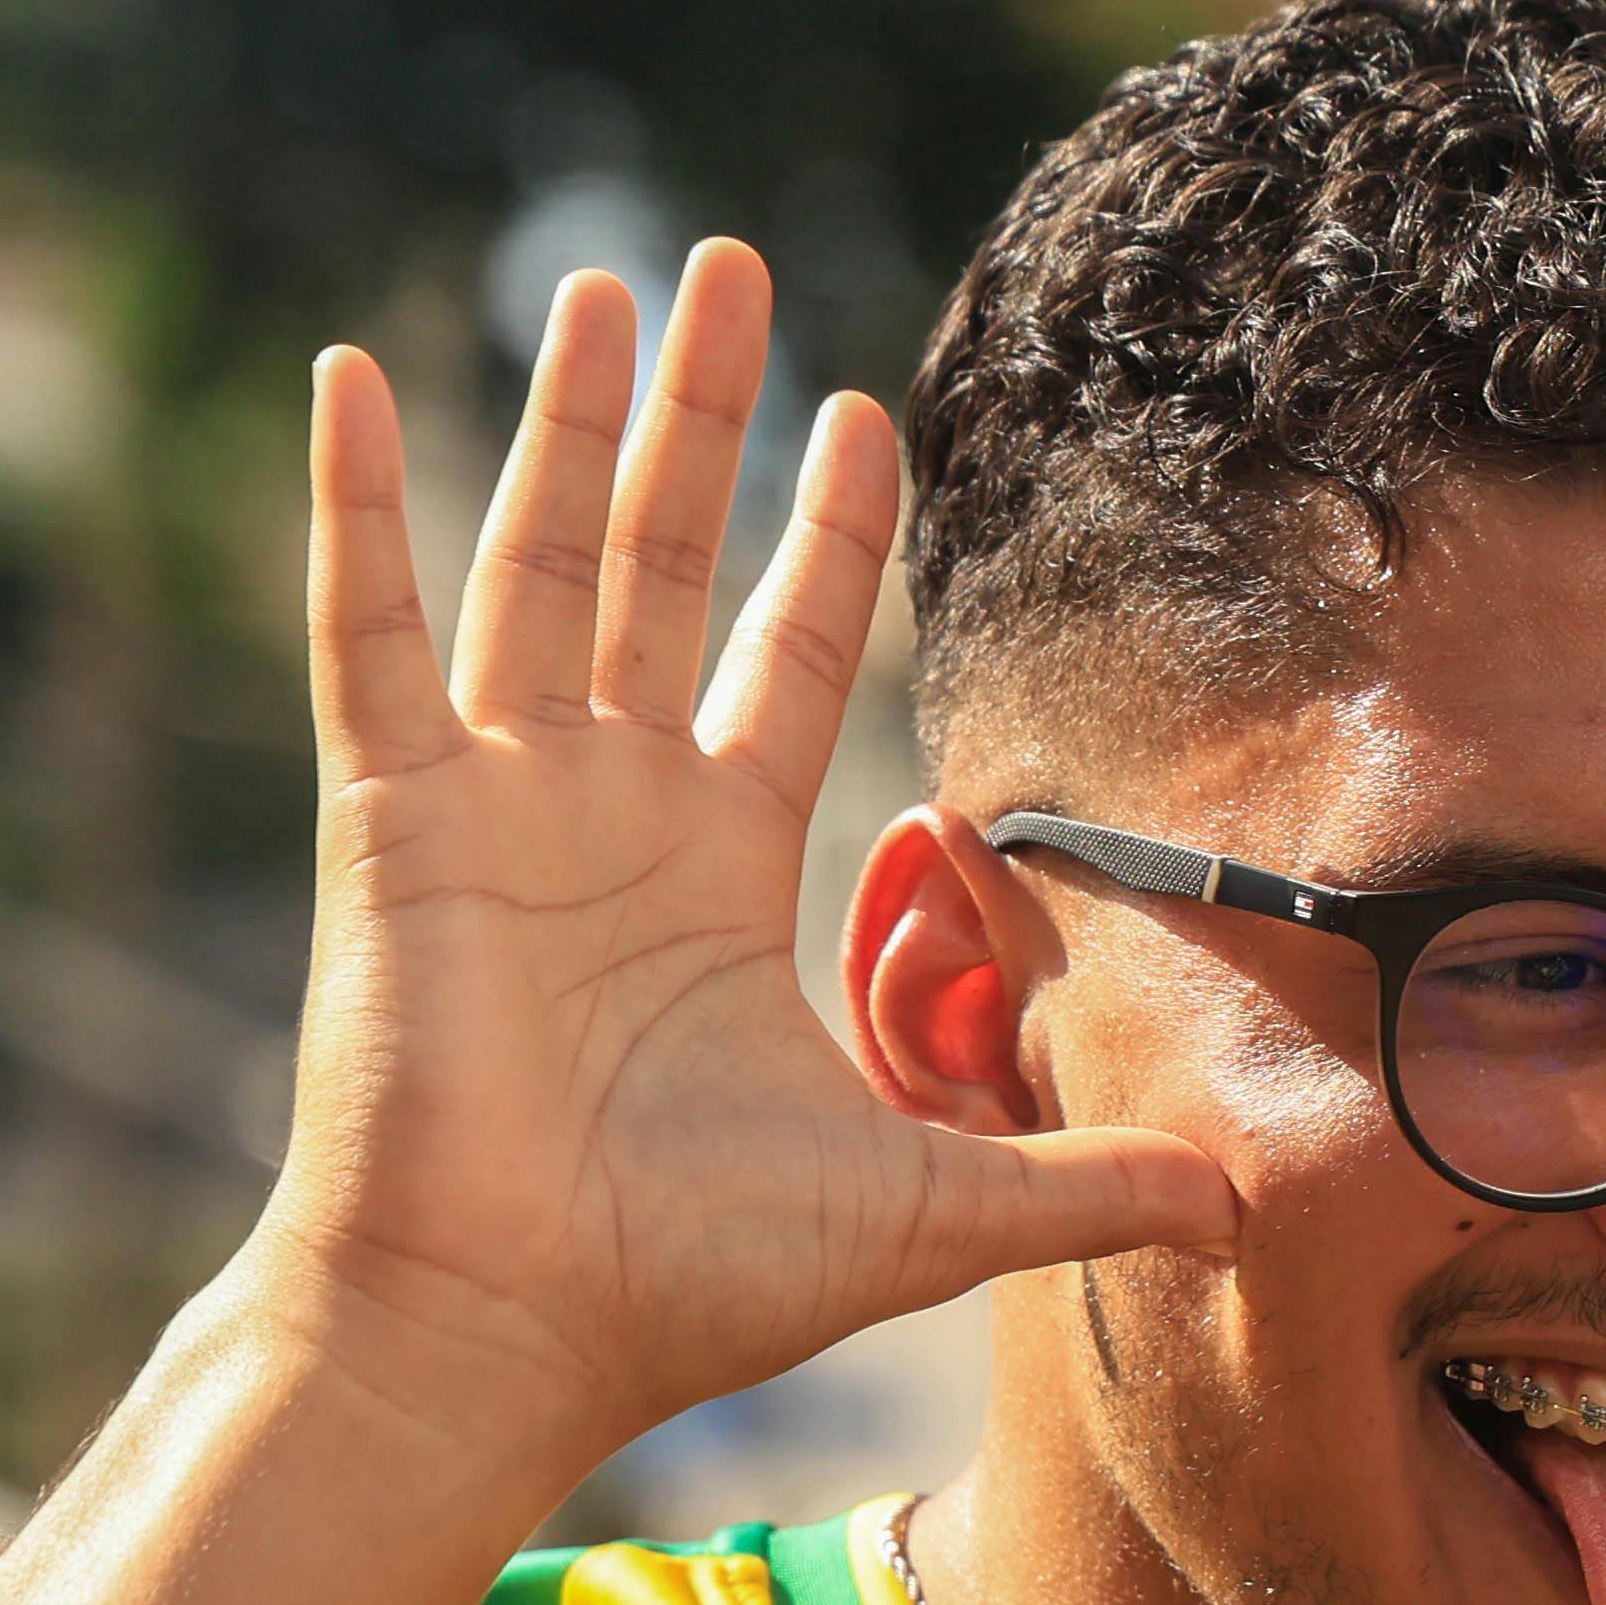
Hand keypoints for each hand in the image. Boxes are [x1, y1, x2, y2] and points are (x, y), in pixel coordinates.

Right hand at [273, 244, 1237, 1475]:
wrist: (513, 1332)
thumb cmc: (688, 1282)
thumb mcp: (931, 1210)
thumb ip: (1083, 1183)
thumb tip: (1251, 1206)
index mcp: (718, 870)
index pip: (786, 658)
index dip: (826, 542)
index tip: (867, 418)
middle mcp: (608, 812)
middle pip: (662, 569)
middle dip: (700, 423)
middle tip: (728, 272)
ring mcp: (498, 803)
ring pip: (539, 561)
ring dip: (569, 420)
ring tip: (607, 282)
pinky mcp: (399, 821)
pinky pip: (370, 633)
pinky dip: (357, 507)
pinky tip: (354, 374)